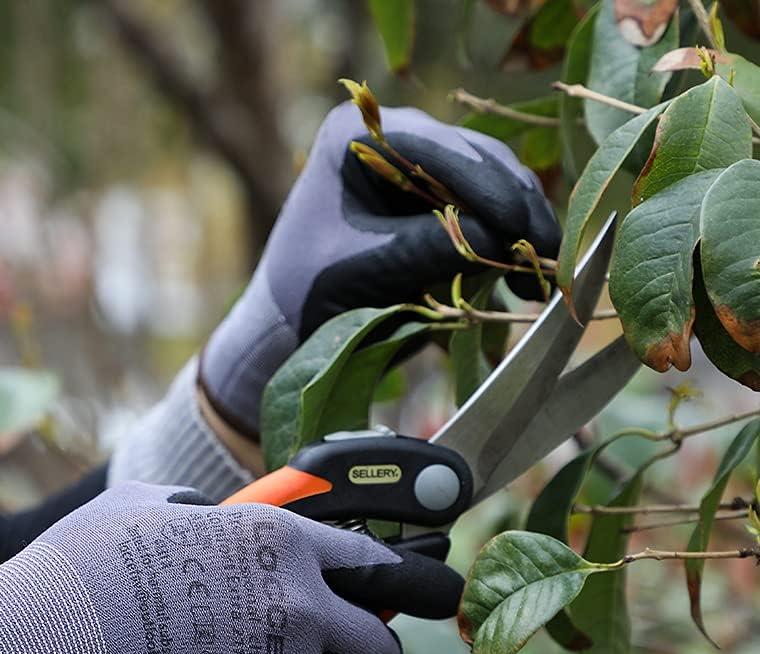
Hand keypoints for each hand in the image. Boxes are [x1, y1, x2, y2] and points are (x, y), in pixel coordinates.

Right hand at [0, 483, 462, 653]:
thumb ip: (192, 510)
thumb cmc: (81, 571)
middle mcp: (301, 606)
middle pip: (381, 651)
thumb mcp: (140, 508)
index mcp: (281, 542)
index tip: (416, 600)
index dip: (404, 586)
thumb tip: (198, 514)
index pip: (381, 565)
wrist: (42, 650)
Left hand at [200, 101, 560, 438]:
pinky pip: (488, 213)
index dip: (485, 186)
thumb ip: (430, 248)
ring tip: (545, 271)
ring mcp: (420, 170)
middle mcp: (393, 140)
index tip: (517, 227)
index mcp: (357, 137)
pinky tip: (529, 275)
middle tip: (549, 252)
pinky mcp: (438, 205)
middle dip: (514, 207)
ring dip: (521, 227)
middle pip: (475, 160)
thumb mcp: (367, 269)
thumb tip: (503, 239)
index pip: (436, 148)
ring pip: (492, 184)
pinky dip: (511, 242)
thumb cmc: (310, 294)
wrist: (291, 329)